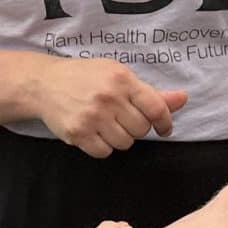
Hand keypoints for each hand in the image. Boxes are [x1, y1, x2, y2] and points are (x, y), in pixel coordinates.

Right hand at [30, 57, 187, 156]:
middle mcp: (108, 97)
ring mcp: (92, 117)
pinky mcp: (77, 133)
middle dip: (136, 128)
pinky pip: (104, 152)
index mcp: (122, 79)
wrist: (44, 84)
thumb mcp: (118, 75)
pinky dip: (103, 147)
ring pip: (125, 143)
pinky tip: (94, 133)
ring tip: (106, 124)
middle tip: (122, 119)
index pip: (156, 108)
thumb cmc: (85, 77)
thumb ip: (150, 92)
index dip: (165, 122)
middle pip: (141, 129)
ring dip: (120, 138)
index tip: (164, 129)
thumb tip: (182, 99)